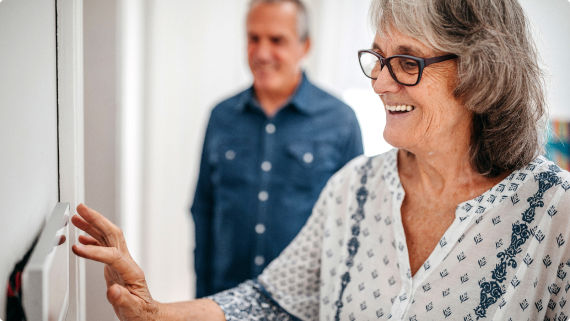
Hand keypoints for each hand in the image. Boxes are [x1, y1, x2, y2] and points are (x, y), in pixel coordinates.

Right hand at [72, 204, 158, 320]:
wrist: (145, 313)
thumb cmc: (140, 312)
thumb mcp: (133, 309)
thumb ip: (123, 299)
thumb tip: (114, 291)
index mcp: (131, 271)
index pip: (113, 255)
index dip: (95, 251)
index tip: (77, 248)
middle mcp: (127, 262)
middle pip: (112, 234)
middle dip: (97, 219)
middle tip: (81, 208)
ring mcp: (122, 262)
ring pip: (107, 236)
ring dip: (92, 224)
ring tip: (77, 216)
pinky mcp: (116, 264)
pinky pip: (103, 246)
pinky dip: (92, 239)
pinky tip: (82, 236)